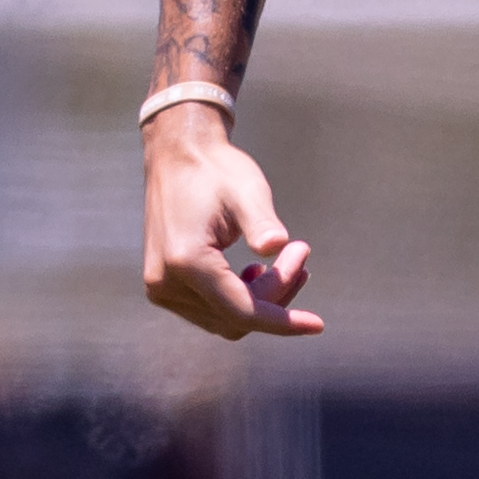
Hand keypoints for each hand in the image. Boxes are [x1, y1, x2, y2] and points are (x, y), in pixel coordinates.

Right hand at [140, 111, 324, 339]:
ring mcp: (162, 287)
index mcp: (186, 261)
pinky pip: (212, 308)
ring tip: (290, 260)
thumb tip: (275, 244)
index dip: (283, 322)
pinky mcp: (165, 285)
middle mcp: (167, 282)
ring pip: (226, 317)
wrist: (177, 154)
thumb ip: (261, 222)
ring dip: (262, 297)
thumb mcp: (247, 190)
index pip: (242, 312)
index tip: (317, 324)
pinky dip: (241, 296)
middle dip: (277, 296)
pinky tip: (258, 270)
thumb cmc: (215, 169)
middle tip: (301, 253)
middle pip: (237, 317)